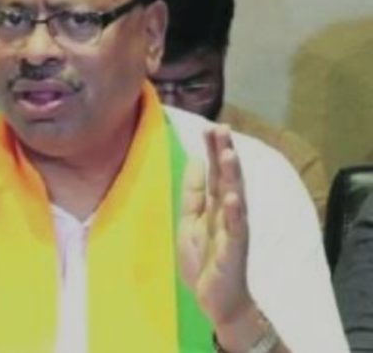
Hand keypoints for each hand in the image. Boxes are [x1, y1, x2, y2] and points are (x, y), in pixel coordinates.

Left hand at [178, 125, 253, 326]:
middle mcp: (227, 213)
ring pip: (235, 197)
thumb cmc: (205, 261)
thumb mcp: (190, 222)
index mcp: (214, 206)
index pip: (213, 173)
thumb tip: (194, 160)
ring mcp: (233, 230)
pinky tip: (234, 197)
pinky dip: (236, 213)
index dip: (212, 151)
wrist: (218, 300)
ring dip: (232, 176)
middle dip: (223, 153)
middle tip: (221, 128)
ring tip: (229, 153)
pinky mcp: (235, 249)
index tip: (210, 127)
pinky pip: (236, 229)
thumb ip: (193, 193)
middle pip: (226, 178)